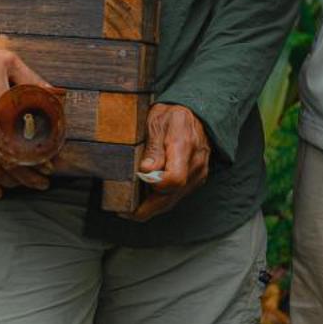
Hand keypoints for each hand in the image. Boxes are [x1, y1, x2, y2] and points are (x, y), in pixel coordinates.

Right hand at [0, 34, 53, 195]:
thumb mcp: (7, 61)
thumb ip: (33, 80)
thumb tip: (57, 93)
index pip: (21, 144)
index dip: (38, 159)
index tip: (50, 163)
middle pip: (8, 164)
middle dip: (29, 177)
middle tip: (44, 181)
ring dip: (11, 182)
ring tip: (26, 185)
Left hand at [128, 103, 211, 220]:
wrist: (195, 112)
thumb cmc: (172, 115)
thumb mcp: (156, 122)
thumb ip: (152, 147)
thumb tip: (146, 171)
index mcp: (183, 145)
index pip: (174, 179)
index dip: (154, 185)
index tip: (138, 181)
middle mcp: (195, 163)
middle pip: (171, 196)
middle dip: (147, 207)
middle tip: (124, 211)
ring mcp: (198, 173)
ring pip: (173, 200)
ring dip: (152, 206)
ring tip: (130, 207)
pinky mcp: (196, 179)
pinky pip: (177, 196)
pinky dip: (161, 200)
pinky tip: (145, 197)